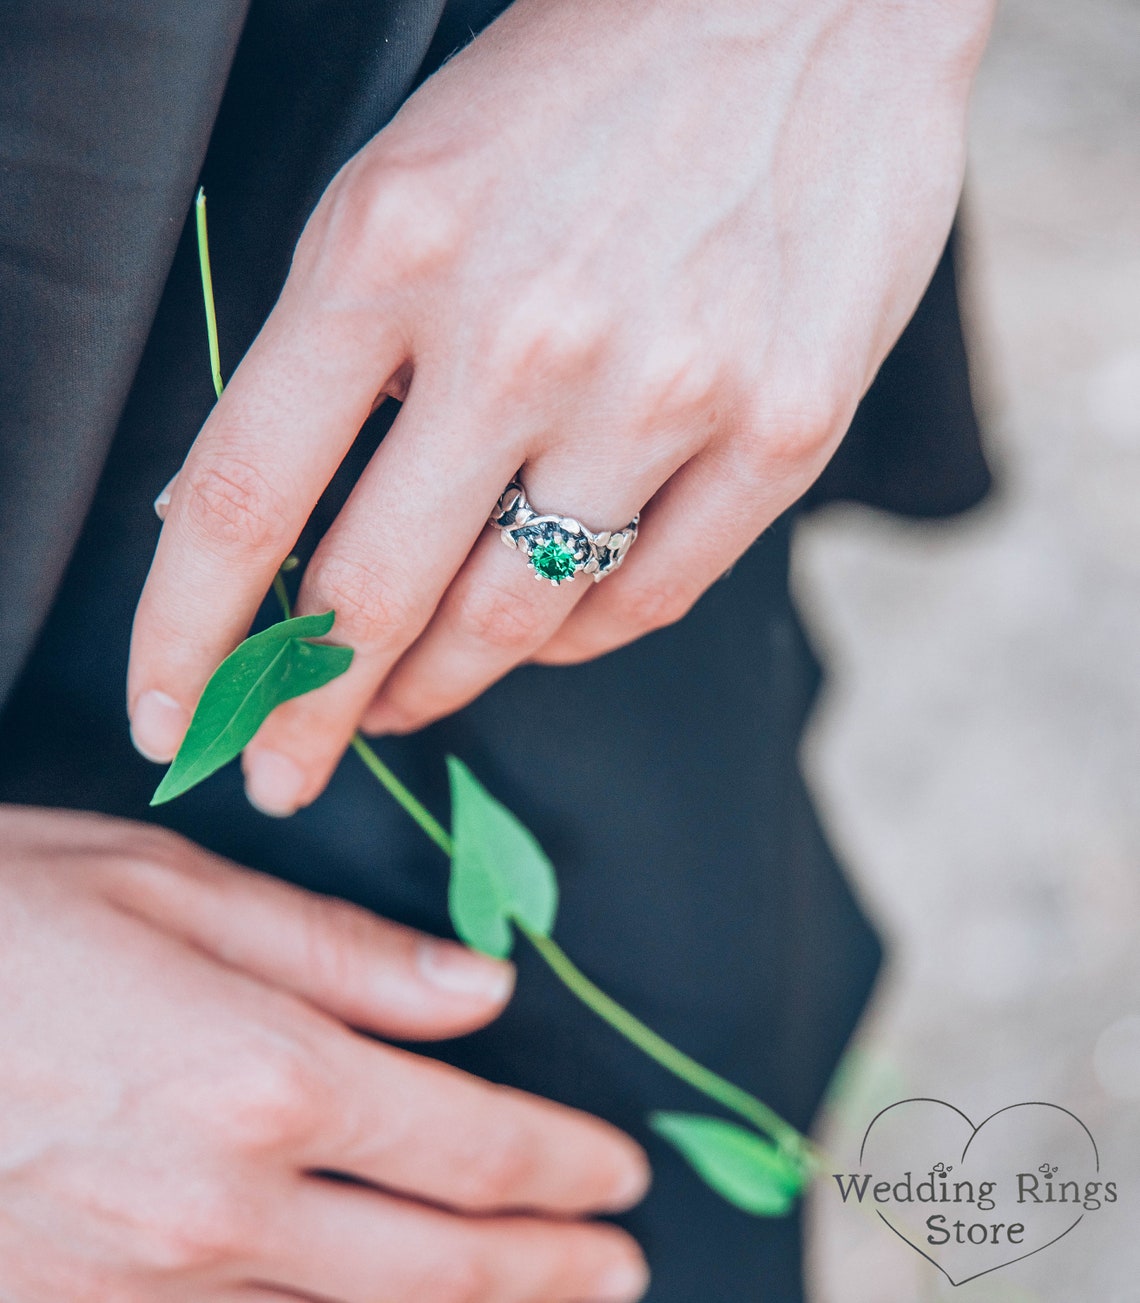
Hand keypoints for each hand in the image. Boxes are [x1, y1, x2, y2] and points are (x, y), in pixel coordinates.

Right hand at [0, 807, 648, 1301]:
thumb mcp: (171, 889)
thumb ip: (341, 953)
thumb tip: (479, 990)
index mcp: (259, 1076)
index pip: (466, 1144)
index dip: (560, 1163)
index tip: (616, 1170)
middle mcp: (218, 1206)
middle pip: (435, 1267)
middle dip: (546, 1267)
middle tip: (617, 1264)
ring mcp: (142, 1288)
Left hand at [129, 0, 993, 812]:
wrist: (811, 0)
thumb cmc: (592, 78)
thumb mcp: (411, 179)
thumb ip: (337, 348)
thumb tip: (274, 511)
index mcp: (395, 246)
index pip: (244, 494)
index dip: (188, 634)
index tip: (174, 710)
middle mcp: (527, 332)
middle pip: (373, 592)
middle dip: (309, 710)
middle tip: (286, 764)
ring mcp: (666, 388)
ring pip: (515, 620)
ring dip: (438, 682)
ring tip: (405, 697)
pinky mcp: (780, 430)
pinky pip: (646, 597)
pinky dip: (575, 638)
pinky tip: (543, 632)